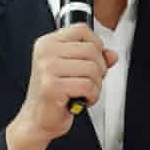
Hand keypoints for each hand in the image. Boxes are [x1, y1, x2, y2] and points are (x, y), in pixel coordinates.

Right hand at [12, 24, 117, 143]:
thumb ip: (93, 58)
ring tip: (85, 92)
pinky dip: (92, 96)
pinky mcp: (52, 86)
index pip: (81, 30)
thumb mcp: (73, 70)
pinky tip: (82, 99)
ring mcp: (47, 68)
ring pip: (92, 68)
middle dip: (99, 69)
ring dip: (96, 85)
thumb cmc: (53, 94)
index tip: (95, 59)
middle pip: (91, 49)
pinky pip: (88, 86)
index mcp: (48, 43)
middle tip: (91, 81)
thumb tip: (112, 54)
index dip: (96, 44)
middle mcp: (46, 53)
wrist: (37, 119)